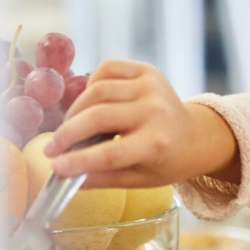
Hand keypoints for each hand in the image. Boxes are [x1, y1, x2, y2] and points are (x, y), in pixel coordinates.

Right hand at [42, 60, 238, 188]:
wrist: (197, 135)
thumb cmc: (167, 161)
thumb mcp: (140, 180)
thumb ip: (103, 178)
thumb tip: (64, 177)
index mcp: (157, 143)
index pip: (110, 153)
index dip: (79, 160)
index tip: (54, 166)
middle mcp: (155, 111)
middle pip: (99, 117)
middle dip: (68, 133)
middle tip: (52, 148)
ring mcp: (152, 86)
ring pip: (97, 91)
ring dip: (75, 111)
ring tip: (69, 128)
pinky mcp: (147, 71)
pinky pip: (107, 69)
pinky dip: (91, 85)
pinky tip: (88, 103)